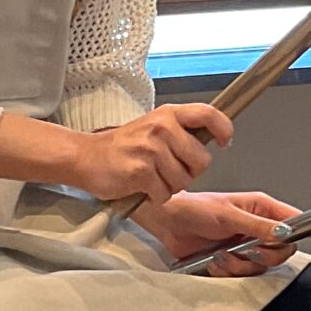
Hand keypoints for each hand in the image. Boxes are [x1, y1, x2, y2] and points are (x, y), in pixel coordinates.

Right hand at [75, 104, 232, 207]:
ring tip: (151, 177)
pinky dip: (155, 196)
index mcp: (168, 114)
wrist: (85, 157)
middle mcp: (162, 128)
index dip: (223, 129)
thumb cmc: (123, 147)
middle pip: (202, 160)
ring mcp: (151, 149)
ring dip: (169, 186)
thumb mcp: (154, 127)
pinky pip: (164, 194)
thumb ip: (182, 131)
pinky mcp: (140, 171)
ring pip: (184, 181)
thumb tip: (214, 140)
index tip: (224, 141)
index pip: (209, 114)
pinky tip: (141, 186)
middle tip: (168, 169)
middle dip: (189, 172)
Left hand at [137, 190, 310, 275]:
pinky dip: (228, 271)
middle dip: (265, 255)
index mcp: (261, 208)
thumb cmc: (194, 208)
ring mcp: (246, 244)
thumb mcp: (228, 214)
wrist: (169, 222)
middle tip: (249, 250)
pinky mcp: (233, 259)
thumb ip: (258, 226)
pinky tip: (215, 260)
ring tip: (223, 255)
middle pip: (283, 250)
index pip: (296, 220)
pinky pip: (243, 274)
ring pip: (262, 266)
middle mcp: (257, 227)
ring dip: (241, 264)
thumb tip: (283, 232)